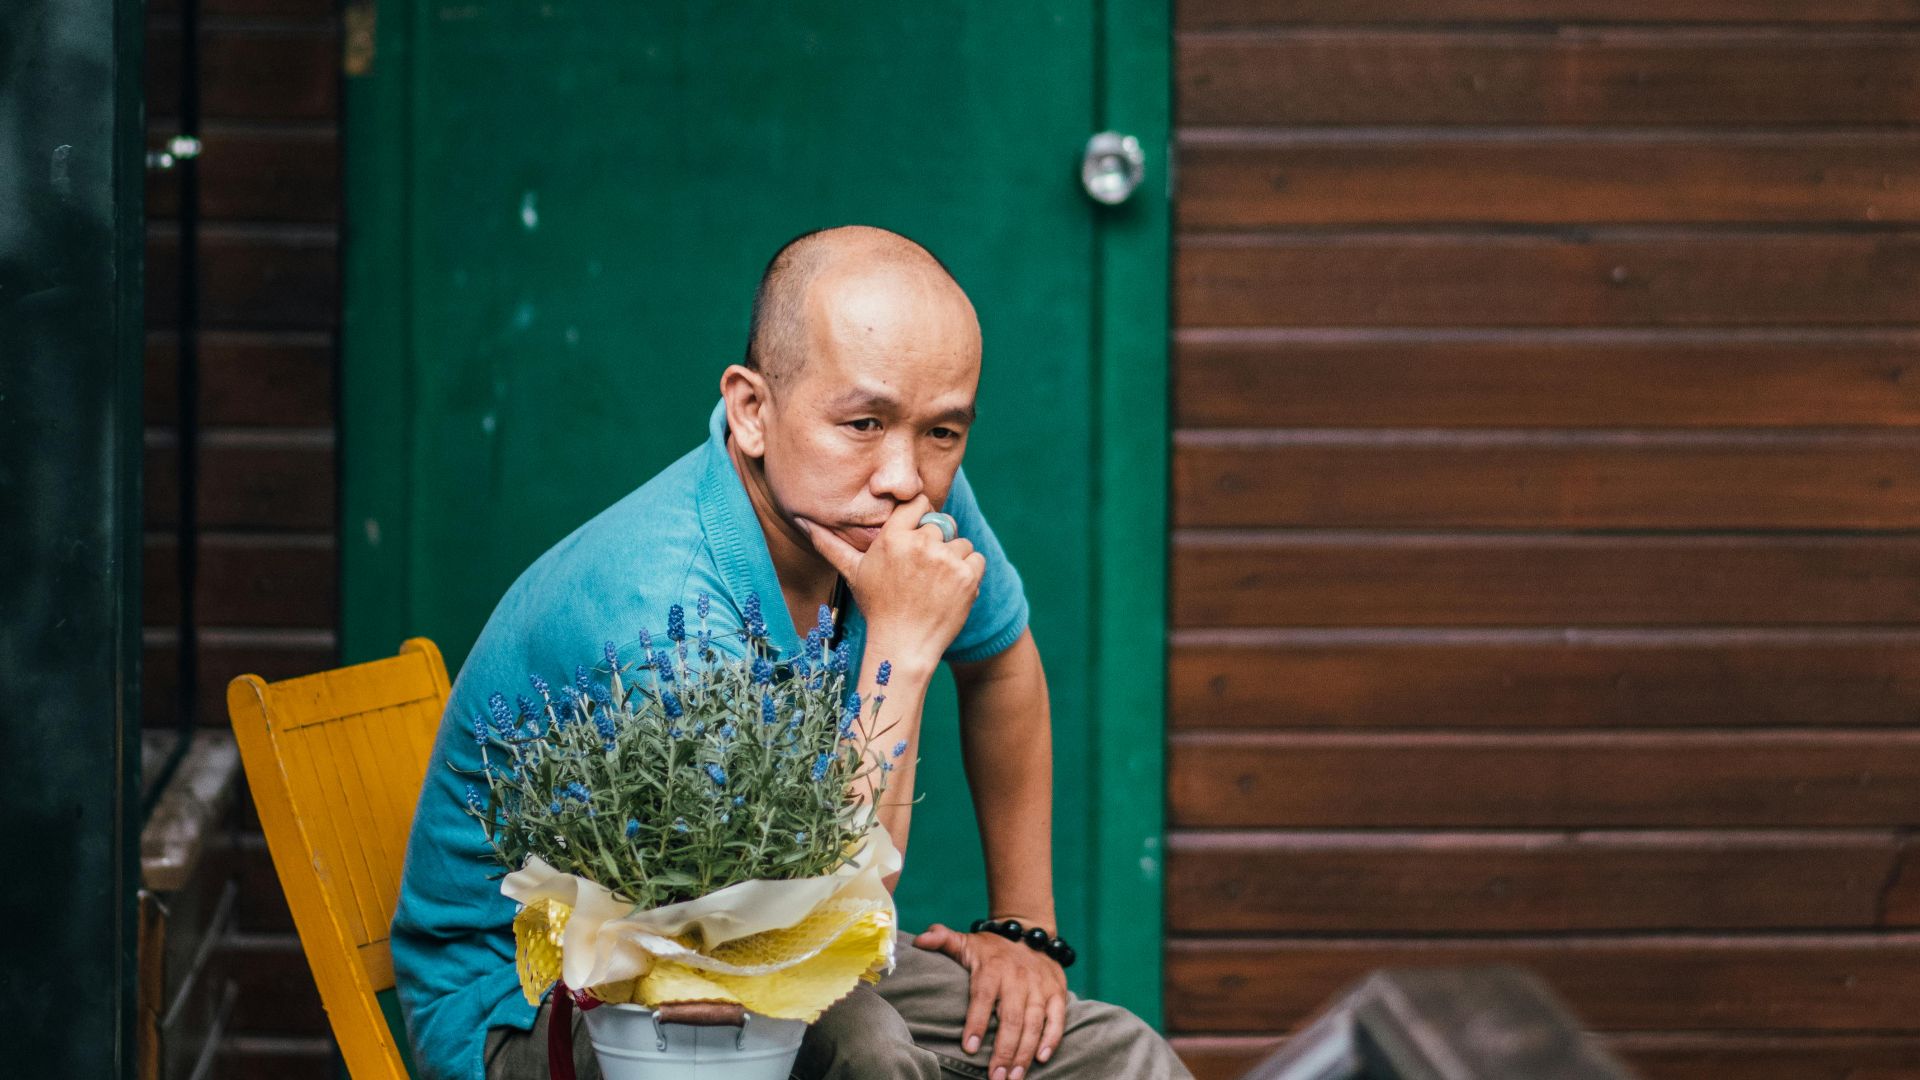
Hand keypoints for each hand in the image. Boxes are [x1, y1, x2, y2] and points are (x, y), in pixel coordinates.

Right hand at [794, 494, 984, 665]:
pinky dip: (969, 573)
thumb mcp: (852, 572)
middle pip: (942, 524)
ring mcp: (946, 559)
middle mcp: (920, 543)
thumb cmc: (877, 607)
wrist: (903, 646)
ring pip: (961, 542)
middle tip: (923, 573)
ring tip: (935, 585)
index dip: (922, 517)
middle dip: (937, 544)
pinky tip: (950, 591)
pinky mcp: (967, 575)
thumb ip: (829, 543)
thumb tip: (802, 520)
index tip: (918, 536)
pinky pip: (976, 558)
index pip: (918, 502)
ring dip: (954, 560)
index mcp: (892, 537)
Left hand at [913, 922, 1066, 1079]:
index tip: (968, 1047)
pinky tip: (1041, 1059)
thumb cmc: (990, 948)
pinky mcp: (1057, 993)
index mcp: (993, 968)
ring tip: (1013, 1078)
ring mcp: (1039, 986)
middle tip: (995, 1077)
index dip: (976, 1022)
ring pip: (1034, 1023)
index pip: (983, 997)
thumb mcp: (965, 941)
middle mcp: (1018, 978)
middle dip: (1004, 1051)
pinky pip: (1057, 1018)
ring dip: (1024, 1053)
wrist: (1028, 931)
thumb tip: (920, 940)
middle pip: (1012, 1018)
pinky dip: (1051, 1039)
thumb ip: (942, 939)